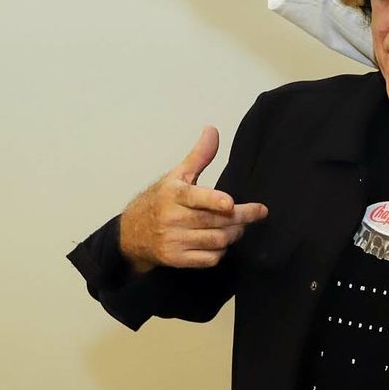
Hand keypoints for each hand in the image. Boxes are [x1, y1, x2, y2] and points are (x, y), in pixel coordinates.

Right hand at [117, 127, 268, 270]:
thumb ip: (199, 156)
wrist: (131, 233)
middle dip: (241, 217)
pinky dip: (220, 251)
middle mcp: (171, 218)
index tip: (231, 203)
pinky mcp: (176, 259)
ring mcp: (173, 240)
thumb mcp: (176, 176)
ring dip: (234, 234)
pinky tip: (221, 242)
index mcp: (173, 194)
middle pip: (215, 221)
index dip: (214, 201)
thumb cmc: (159, 201)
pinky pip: (209, 259)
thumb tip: (212, 130)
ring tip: (239, 226)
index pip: (196, 198)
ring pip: (216, 240)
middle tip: (257, 213)